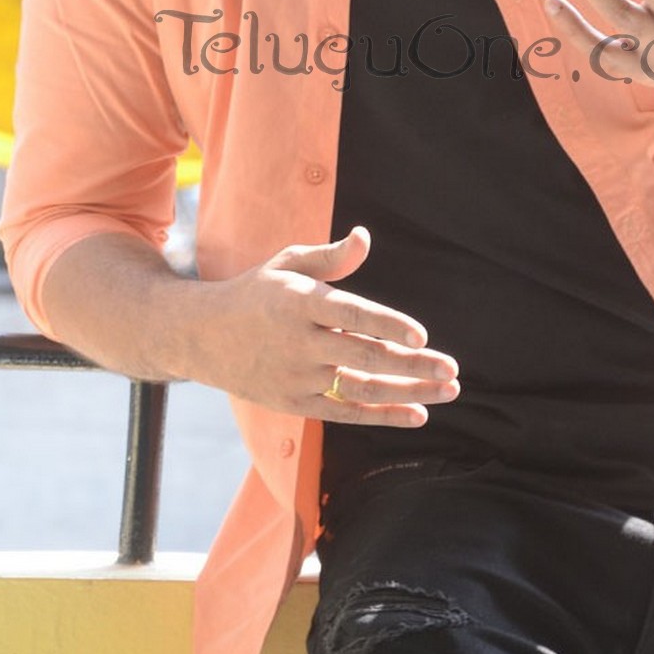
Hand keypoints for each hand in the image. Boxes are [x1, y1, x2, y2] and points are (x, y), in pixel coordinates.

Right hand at [203, 226, 459, 423]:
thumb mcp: (287, 263)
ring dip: (409, 393)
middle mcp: (299, 342)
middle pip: (364, 357)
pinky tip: (419, 414)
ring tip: (449, 390)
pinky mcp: (295, 404)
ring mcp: (297, 377)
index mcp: (300, 302)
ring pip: (361, 389)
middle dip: (412, 366)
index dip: (386, 325)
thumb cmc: (256, 291)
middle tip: (452, 368)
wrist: (201, 336)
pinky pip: (345, 413)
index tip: (421, 335)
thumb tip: (365, 238)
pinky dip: (383, 415)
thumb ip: (331, 257)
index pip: (351, 314)